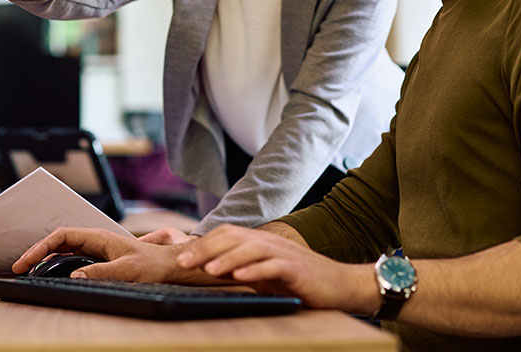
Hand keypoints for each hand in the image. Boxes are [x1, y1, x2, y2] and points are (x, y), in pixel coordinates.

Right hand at [12, 227, 203, 283]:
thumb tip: (74, 275)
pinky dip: (56, 263)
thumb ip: (101, 273)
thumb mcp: (127, 270)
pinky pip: (71, 257)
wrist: (168, 266)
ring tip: (27, 271)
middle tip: (18, 269)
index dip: (41, 247)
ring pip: (63, 249)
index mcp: (99, 237)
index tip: (25, 262)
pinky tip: (48, 273)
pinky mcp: (99, 258)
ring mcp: (96, 249)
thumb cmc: (151, 266)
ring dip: (45, 257)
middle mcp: (95, 240)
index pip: (62, 236)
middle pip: (59, 241)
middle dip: (37, 252)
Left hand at [175, 224, 378, 312]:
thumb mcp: (265, 274)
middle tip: (184, 263)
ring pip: (251, 248)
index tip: (181, 259)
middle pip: (233, 236)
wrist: (339, 285)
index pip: (226, 234)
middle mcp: (269, 242)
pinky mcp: (297, 270)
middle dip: (206, 248)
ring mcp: (284, 253)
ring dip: (227, 258)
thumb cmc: (298, 281)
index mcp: (260, 241)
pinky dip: (256, 270)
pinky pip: (274, 266)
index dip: (202, 244)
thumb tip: (210, 271)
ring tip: (208, 270)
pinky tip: (241, 277)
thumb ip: (242, 268)